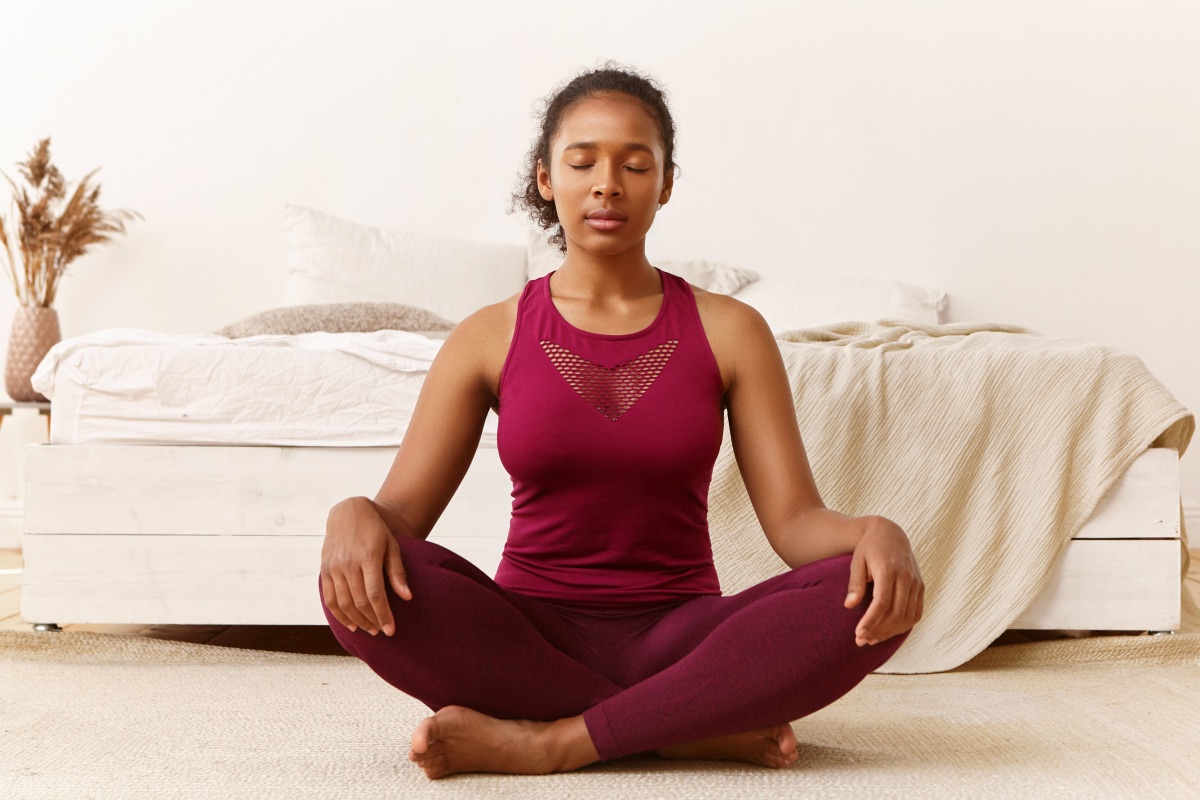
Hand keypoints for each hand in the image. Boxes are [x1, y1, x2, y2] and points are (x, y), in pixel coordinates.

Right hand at [320, 496, 411, 636]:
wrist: (349, 512)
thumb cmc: (375, 530)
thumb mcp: (392, 546)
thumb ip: (397, 572)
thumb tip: (407, 597)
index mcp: (368, 557)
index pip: (375, 594)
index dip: (383, 614)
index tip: (391, 630)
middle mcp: (348, 563)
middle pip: (359, 601)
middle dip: (372, 620)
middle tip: (381, 631)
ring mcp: (334, 567)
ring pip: (344, 603)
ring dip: (357, 620)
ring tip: (370, 629)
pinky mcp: (325, 570)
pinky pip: (329, 598)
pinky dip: (339, 615)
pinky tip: (351, 624)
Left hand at [844, 516, 923, 646]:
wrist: (890, 533)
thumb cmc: (869, 548)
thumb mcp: (857, 561)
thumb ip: (855, 583)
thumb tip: (848, 605)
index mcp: (889, 570)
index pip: (882, 603)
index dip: (871, 621)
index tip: (858, 634)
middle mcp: (906, 577)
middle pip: (896, 613)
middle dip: (879, 630)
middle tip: (862, 640)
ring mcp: (916, 583)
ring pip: (907, 616)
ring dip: (891, 632)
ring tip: (872, 638)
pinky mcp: (921, 587)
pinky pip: (916, 613)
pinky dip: (904, 626)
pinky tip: (889, 631)